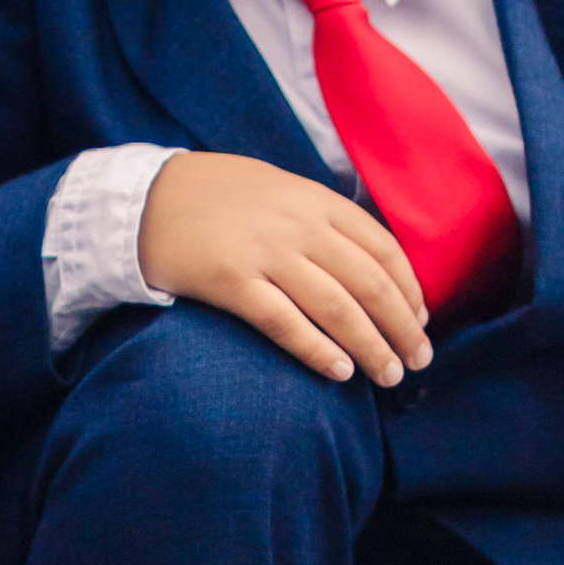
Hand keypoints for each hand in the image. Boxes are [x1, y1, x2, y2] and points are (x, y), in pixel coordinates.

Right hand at [136, 149, 430, 388]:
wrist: (143, 198)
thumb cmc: (214, 197)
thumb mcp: (277, 189)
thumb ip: (321, 217)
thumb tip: (371, 261)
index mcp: (314, 199)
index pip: (383, 249)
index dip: (410, 291)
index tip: (420, 321)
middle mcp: (297, 224)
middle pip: (370, 283)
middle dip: (402, 328)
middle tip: (417, 361)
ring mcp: (264, 252)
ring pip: (337, 308)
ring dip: (371, 347)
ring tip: (388, 375)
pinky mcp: (230, 281)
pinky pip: (285, 323)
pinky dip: (319, 350)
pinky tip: (340, 372)